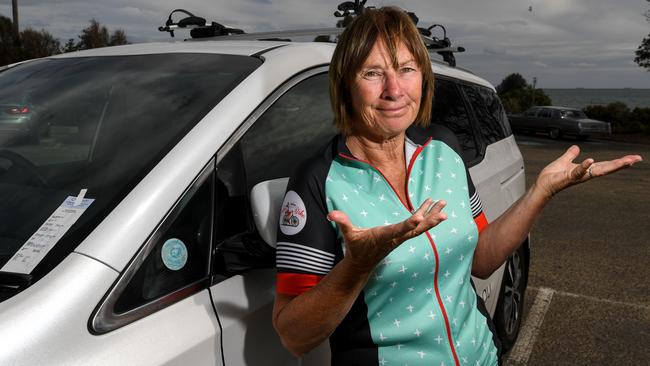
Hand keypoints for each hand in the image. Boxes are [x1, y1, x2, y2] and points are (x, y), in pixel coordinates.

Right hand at [327, 198, 446, 272]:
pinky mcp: (402, 235)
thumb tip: (331, 214)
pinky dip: (426, 215)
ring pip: (421, 227)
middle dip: (430, 220)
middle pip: (417, 229)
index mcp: (385, 236)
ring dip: (432, 216)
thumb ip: (342, 223)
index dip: (409, 224)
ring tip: (444, 204)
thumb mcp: (348, 235)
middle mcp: (396, 237)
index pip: (399, 230)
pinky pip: (417, 226)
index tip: (420, 217)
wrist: (362, 263)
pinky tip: (432, 206)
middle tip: (443, 212)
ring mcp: (401, 237)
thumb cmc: (356, 247)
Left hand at [535, 145, 642, 197]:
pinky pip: (578, 172)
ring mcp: (579, 176)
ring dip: (612, 166)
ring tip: (625, 161)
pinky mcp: (569, 177)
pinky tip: (591, 160)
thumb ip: (571, 155)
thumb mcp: (564, 161)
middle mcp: (586, 174)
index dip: (619, 161)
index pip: (606, 164)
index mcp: (587, 169)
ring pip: (598, 171)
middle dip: (622, 164)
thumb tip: (576, 147)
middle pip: (607, 168)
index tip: (633, 158)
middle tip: (637, 159)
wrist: (542, 184)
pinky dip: (584, 166)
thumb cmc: (553, 175)